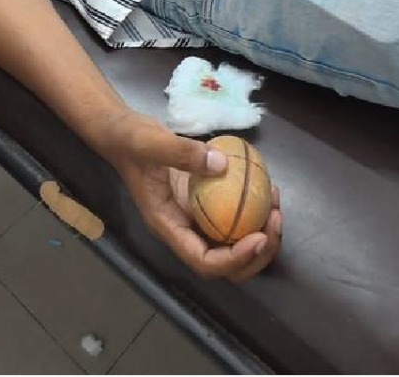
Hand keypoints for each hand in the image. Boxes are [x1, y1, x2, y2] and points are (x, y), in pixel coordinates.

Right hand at [94, 112, 281, 280]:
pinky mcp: (205, 205)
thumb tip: (221, 165)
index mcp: (168, 226)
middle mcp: (184, 229)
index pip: (203, 261)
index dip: (234, 259)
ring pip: (234, 245)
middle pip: (225, 265)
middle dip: (257, 254)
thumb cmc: (130, 142)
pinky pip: (235, 219)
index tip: (259, 237)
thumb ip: (181, 152)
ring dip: (262, 235)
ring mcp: (196, 219)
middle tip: (275, 220)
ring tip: (276, 206)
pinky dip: (255, 212)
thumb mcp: (150, 142)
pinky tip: (267, 188)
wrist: (122, 133)